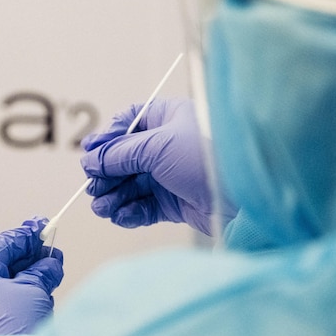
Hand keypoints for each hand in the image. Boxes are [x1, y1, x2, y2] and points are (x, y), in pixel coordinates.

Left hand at [0, 217, 64, 335]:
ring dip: (22, 279)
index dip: (24, 236)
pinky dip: (13, 299)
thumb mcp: (32, 290)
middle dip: (26, 260)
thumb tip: (49, 263)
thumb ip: (41, 271)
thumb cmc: (11, 329)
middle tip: (51, 254)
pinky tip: (36, 295)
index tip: (43, 228)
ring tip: (50, 274)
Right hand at [80, 98, 234, 235]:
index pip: (129, 122)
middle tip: (93, 188)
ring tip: (102, 207)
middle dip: (107, 174)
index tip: (90, 155)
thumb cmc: (209, 159)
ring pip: (133, 184)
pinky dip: (130, 212)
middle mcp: (170, 145)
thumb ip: (119, 153)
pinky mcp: (177, 202)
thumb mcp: (156, 147)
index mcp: (170, 118)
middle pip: (126, 158)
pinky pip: (145, 206)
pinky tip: (122, 216)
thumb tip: (90, 159)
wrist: (246, 197)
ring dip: (114, 196)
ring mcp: (173, 175)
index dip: (107, 139)